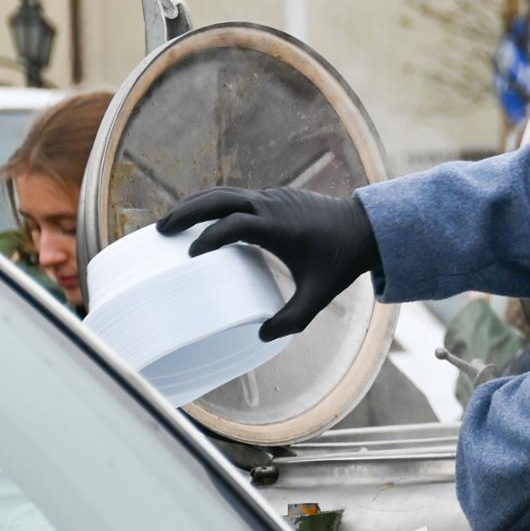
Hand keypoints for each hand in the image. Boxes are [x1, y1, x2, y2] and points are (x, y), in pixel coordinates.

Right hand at [157, 187, 381, 341]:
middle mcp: (272, 206)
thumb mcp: (320, 295)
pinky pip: (238, 196)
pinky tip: (201, 222)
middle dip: (187, 212)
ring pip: (225, 193)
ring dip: (196, 204)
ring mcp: (273, 197)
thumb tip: (262, 337)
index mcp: (279, 227)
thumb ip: (293, 319)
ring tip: (170, 224)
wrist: (366, 228)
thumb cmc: (342, 261)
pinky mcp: (276, 197)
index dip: (210, 237)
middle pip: (219, 199)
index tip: (191, 255)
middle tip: (161, 230)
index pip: (234, 224)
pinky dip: (214, 205)